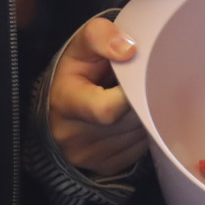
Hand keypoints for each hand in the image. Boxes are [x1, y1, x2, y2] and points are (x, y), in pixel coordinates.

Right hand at [49, 15, 148, 175]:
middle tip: (141, 84)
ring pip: (139, 135)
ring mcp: (90, 156)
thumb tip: (130, 50)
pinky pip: (140, 149)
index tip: (137, 78)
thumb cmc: (76, 72)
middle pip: (129, 121)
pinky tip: (132, 117)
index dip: (130, 94)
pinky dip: (143, 131)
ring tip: (135, 99)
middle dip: (142, 101)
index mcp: (65, 103)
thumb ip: (101, 36)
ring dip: (146, 116)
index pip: (107, 109)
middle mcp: (73, 136)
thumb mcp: (81, 46)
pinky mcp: (106, 167)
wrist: (58, 106)